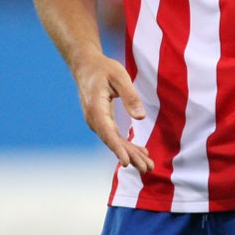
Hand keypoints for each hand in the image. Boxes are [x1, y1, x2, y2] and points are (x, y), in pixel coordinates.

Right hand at [74, 54, 153, 172]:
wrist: (86, 66)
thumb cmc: (104, 68)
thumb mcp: (119, 76)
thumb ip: (130, 96)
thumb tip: (141, 118)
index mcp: (95, 107)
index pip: (107, 132)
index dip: (117, 148)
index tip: (126, 162)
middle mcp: (94, 118)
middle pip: (112, 141)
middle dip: (130, 156)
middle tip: (148, 168)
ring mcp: (97, 121)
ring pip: (114, 141)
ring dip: (131, 153)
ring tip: (148, 166)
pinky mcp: (102, 120)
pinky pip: (114, 136)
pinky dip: (127, 145)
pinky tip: (140, 152)